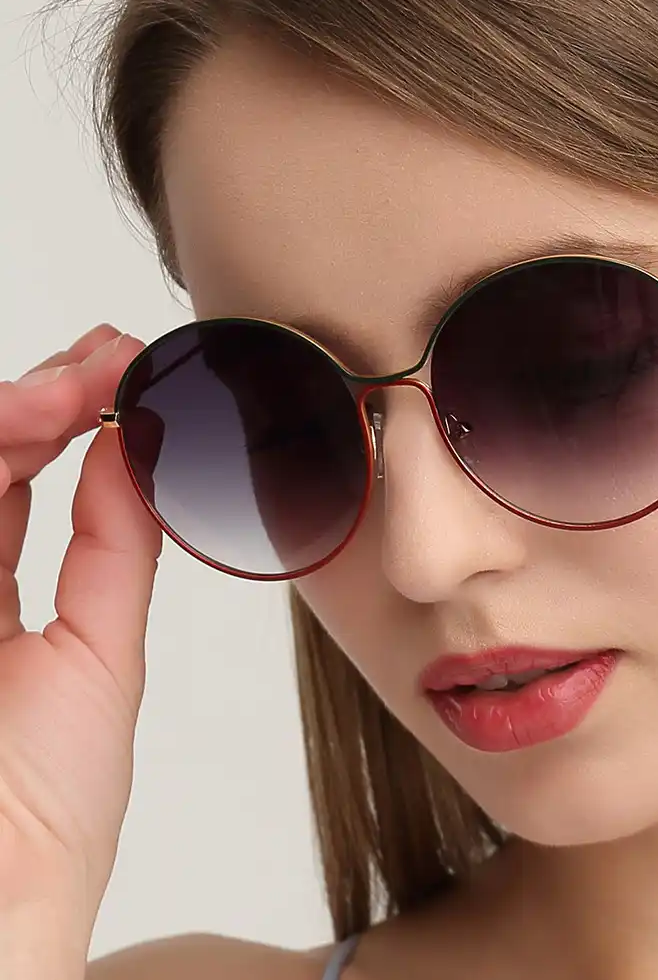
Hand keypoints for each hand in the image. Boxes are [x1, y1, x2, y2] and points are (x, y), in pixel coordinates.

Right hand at [0, 324, 160, 924]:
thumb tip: (135, 452)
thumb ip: (113, 549)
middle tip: (103, 357)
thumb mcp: (99, 655)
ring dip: (4, 417)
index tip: (115, 370)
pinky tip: (23, 423)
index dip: (58, 419)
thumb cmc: (46, 810)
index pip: (9, 484)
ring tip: (73, 387)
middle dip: (34, 396)